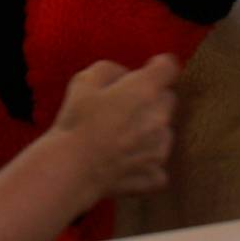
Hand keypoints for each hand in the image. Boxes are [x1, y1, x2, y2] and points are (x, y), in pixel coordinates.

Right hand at [55, 55, 178, 199]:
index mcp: (144, 90)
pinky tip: (125, 161)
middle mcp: (159, 118)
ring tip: (121, 136)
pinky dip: (146, 161)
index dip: (158, 65)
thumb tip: (123, 76)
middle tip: (125, 104)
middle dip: (152, 98)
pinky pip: (157, 164)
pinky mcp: (154, 174)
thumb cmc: (76, 123)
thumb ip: (111, 69)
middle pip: (168, 99)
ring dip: (150, 130)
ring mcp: (159, 149)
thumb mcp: (85, 80)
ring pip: (164, 131)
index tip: (148, 68)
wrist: (71, 169)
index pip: (167, 67)